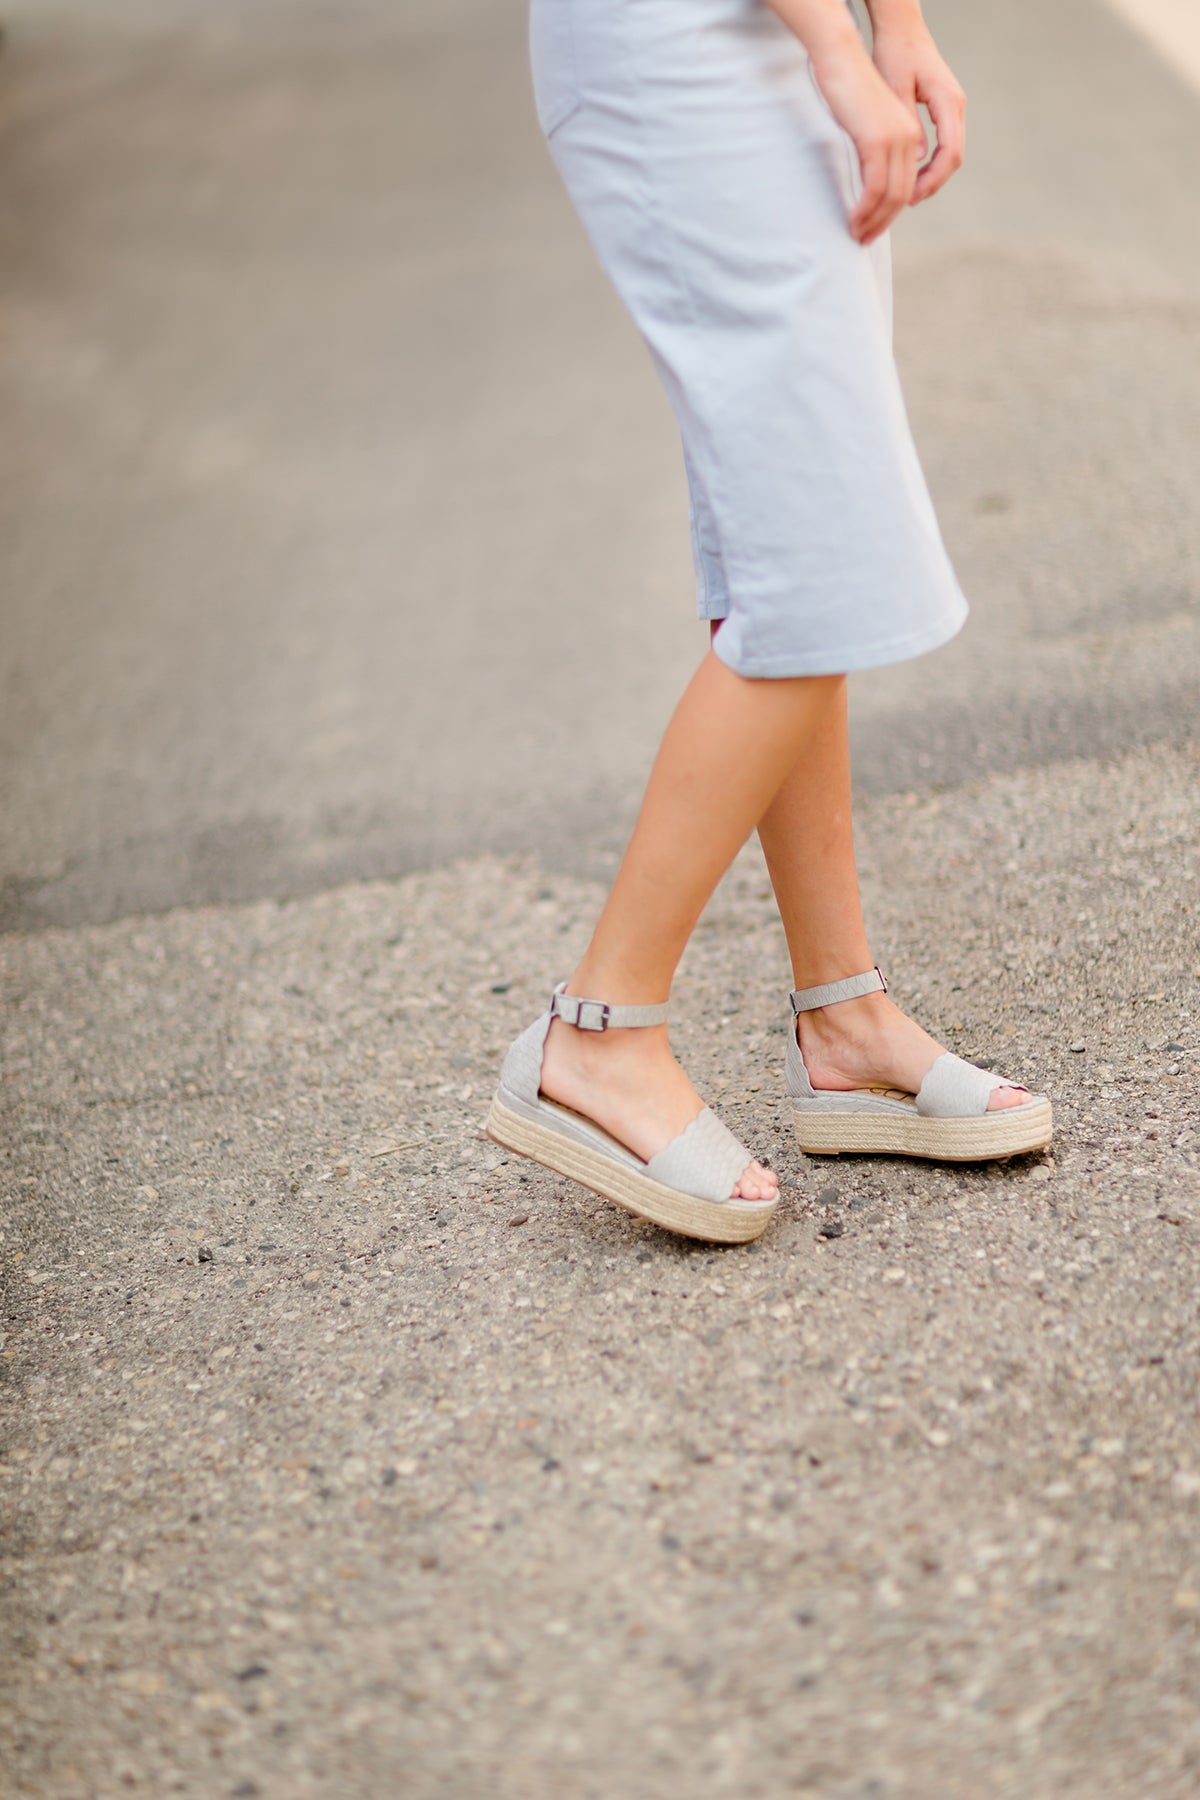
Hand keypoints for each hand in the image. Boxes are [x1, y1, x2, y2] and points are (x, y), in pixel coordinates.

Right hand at [809, 36, 926, 244]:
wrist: (841, 59)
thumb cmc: (847, 87)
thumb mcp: (866, 122)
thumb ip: (874, 147)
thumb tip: (869, 173)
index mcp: (909, 134)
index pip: (906, 183)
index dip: (891, 210)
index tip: (874, 226)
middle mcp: (908, 138)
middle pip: (902, 194)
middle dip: (884, 222)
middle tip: (864, 240)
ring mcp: (895, 140)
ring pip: (891, 195)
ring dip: (874, 221)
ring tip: (857, 235)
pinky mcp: (877, 142)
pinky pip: (875, 187)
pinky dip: (865, 209)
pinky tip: (854, 220)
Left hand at [870, 21, 965, 202]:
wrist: (901, 28)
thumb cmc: (894, 52)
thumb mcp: (895, 88)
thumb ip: (907, 124)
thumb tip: (917, 160)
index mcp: (948, 102)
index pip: (949, 153)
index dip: (931, 180)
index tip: (909, 197)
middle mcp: (956, 106)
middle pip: (953, 158)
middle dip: (931, 184)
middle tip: (905, 204)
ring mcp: (952, 108)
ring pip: (949, 153)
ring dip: (930, 177)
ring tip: (905, 196)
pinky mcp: (944, 109)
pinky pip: (943, 144)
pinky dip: (929, 165)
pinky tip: (910, 175)